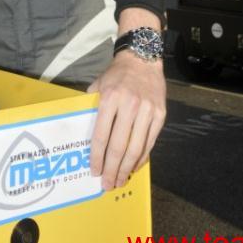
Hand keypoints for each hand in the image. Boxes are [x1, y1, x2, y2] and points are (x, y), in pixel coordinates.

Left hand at [88, 51, 165, 189]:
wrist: (142, 57)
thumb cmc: (116, 74)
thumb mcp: (98, 85)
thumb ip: (92, 107)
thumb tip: (81, 132)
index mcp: (110, 97)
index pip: (102, 135)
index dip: (97, 157)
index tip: (94, 171)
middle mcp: (130, 105)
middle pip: (119, 146)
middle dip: (112, 169)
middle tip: (107, 185)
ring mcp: (147, 110)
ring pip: (136, 148)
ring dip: (127, 169)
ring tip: (120, 181)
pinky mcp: (160, 114)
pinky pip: (150, 142)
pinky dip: (141, 158)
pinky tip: (133, 167)